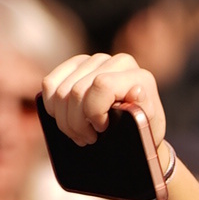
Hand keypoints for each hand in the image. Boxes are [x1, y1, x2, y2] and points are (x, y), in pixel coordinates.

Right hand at [42, 52, 172, 198]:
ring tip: (79, 133)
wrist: (134, 126)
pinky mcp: (76, 65)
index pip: (102, 85)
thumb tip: (136, 90)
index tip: (101, 128)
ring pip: (60, 91)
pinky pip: (50, 83)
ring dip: (64, 120)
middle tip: (88, 139)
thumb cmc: (141, 129)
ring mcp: (94, 61)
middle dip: (76, 123)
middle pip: (76, 91)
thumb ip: (145, 110)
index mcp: (137, 76)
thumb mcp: (148, 128)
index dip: (94, 111)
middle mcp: (116, 62)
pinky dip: (52, 107)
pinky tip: (66, 118)